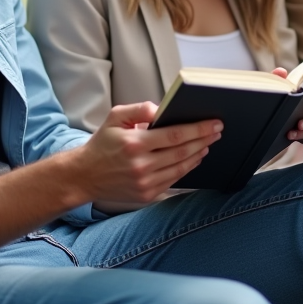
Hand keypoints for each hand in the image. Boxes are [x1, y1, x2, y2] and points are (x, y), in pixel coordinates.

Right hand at [76, 102, 220, 203]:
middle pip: (183, 152)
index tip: (214, 123)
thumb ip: (140, 109)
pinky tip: (193, 158)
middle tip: (217, 131)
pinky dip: (187, 168)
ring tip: (208, 143)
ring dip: (198, 154)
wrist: (85, 176)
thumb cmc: (102, 144)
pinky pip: (174, 180)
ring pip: (181, 167)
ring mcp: (145, 182)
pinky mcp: (147, 194)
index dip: (198, 129)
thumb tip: (163, 109)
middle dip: (204, 139)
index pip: (175, 135)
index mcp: (134, 143)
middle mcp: (141, 165)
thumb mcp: (115, 117)